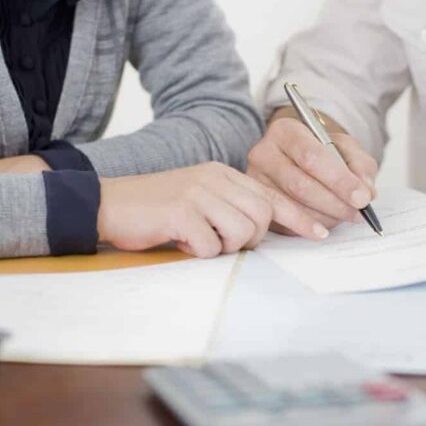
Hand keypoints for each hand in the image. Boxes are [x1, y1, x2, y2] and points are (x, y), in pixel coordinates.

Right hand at [97, 162, 327, 257]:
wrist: (106, 204)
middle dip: (251, 238)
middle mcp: (213, 178)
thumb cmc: (155, 210)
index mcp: (221, 173)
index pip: (270, 194)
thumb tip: (260, 231)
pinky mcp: (181, 212)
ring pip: (242, 232)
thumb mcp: (197, 198)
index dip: (298, 217)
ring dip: (223, 247)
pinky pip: (210, 246)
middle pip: (262, 215)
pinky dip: (198, 252)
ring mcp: (197, 193)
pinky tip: (179, 240)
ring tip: (197, 240)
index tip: (319, 234)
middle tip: (221, 242)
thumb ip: (227, 206)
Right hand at [247, 112, 378, 231]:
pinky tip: (327, 223)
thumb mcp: (345, 148)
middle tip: (358, 212)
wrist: (297, 159)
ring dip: (326, 217)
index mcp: (285, 132)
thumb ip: (360, 165)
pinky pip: (285, 222)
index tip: (362, 197)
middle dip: (335, 203)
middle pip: (300, 185)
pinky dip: (311, 226)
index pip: (311, 156)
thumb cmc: (321, 152)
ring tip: (346, 215)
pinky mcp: (258, 204)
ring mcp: (256, 181)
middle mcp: (263, 154)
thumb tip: (366, 192)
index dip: (339, 180)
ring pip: (293, 206)